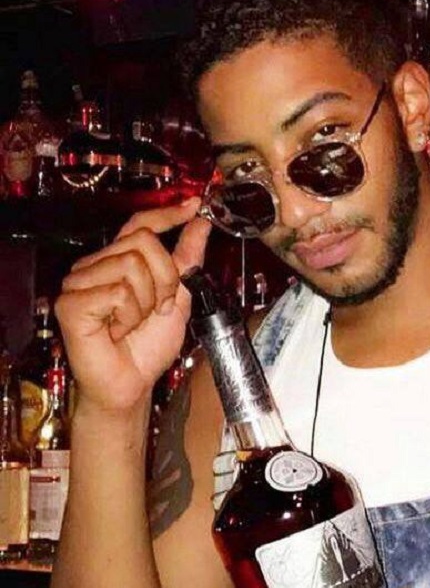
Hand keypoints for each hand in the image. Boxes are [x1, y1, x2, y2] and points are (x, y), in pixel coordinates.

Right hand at [56, 197, 210, 415]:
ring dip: (146, 301)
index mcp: (118, 260)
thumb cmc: (149, 344)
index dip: (166, 214)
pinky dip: (128, 315)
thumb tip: (201, 222)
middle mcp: (95, 265)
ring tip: (133, 323)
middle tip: (158, 308)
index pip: (140, 224)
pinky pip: (117, 292)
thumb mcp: (179, 296)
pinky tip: (116, 331)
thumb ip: (188, 259)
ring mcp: (79, 283)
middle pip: (143, 242)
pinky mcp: (71, 303)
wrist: (133, 382)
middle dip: (165, 278)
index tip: (193, 205)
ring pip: (131, 265)